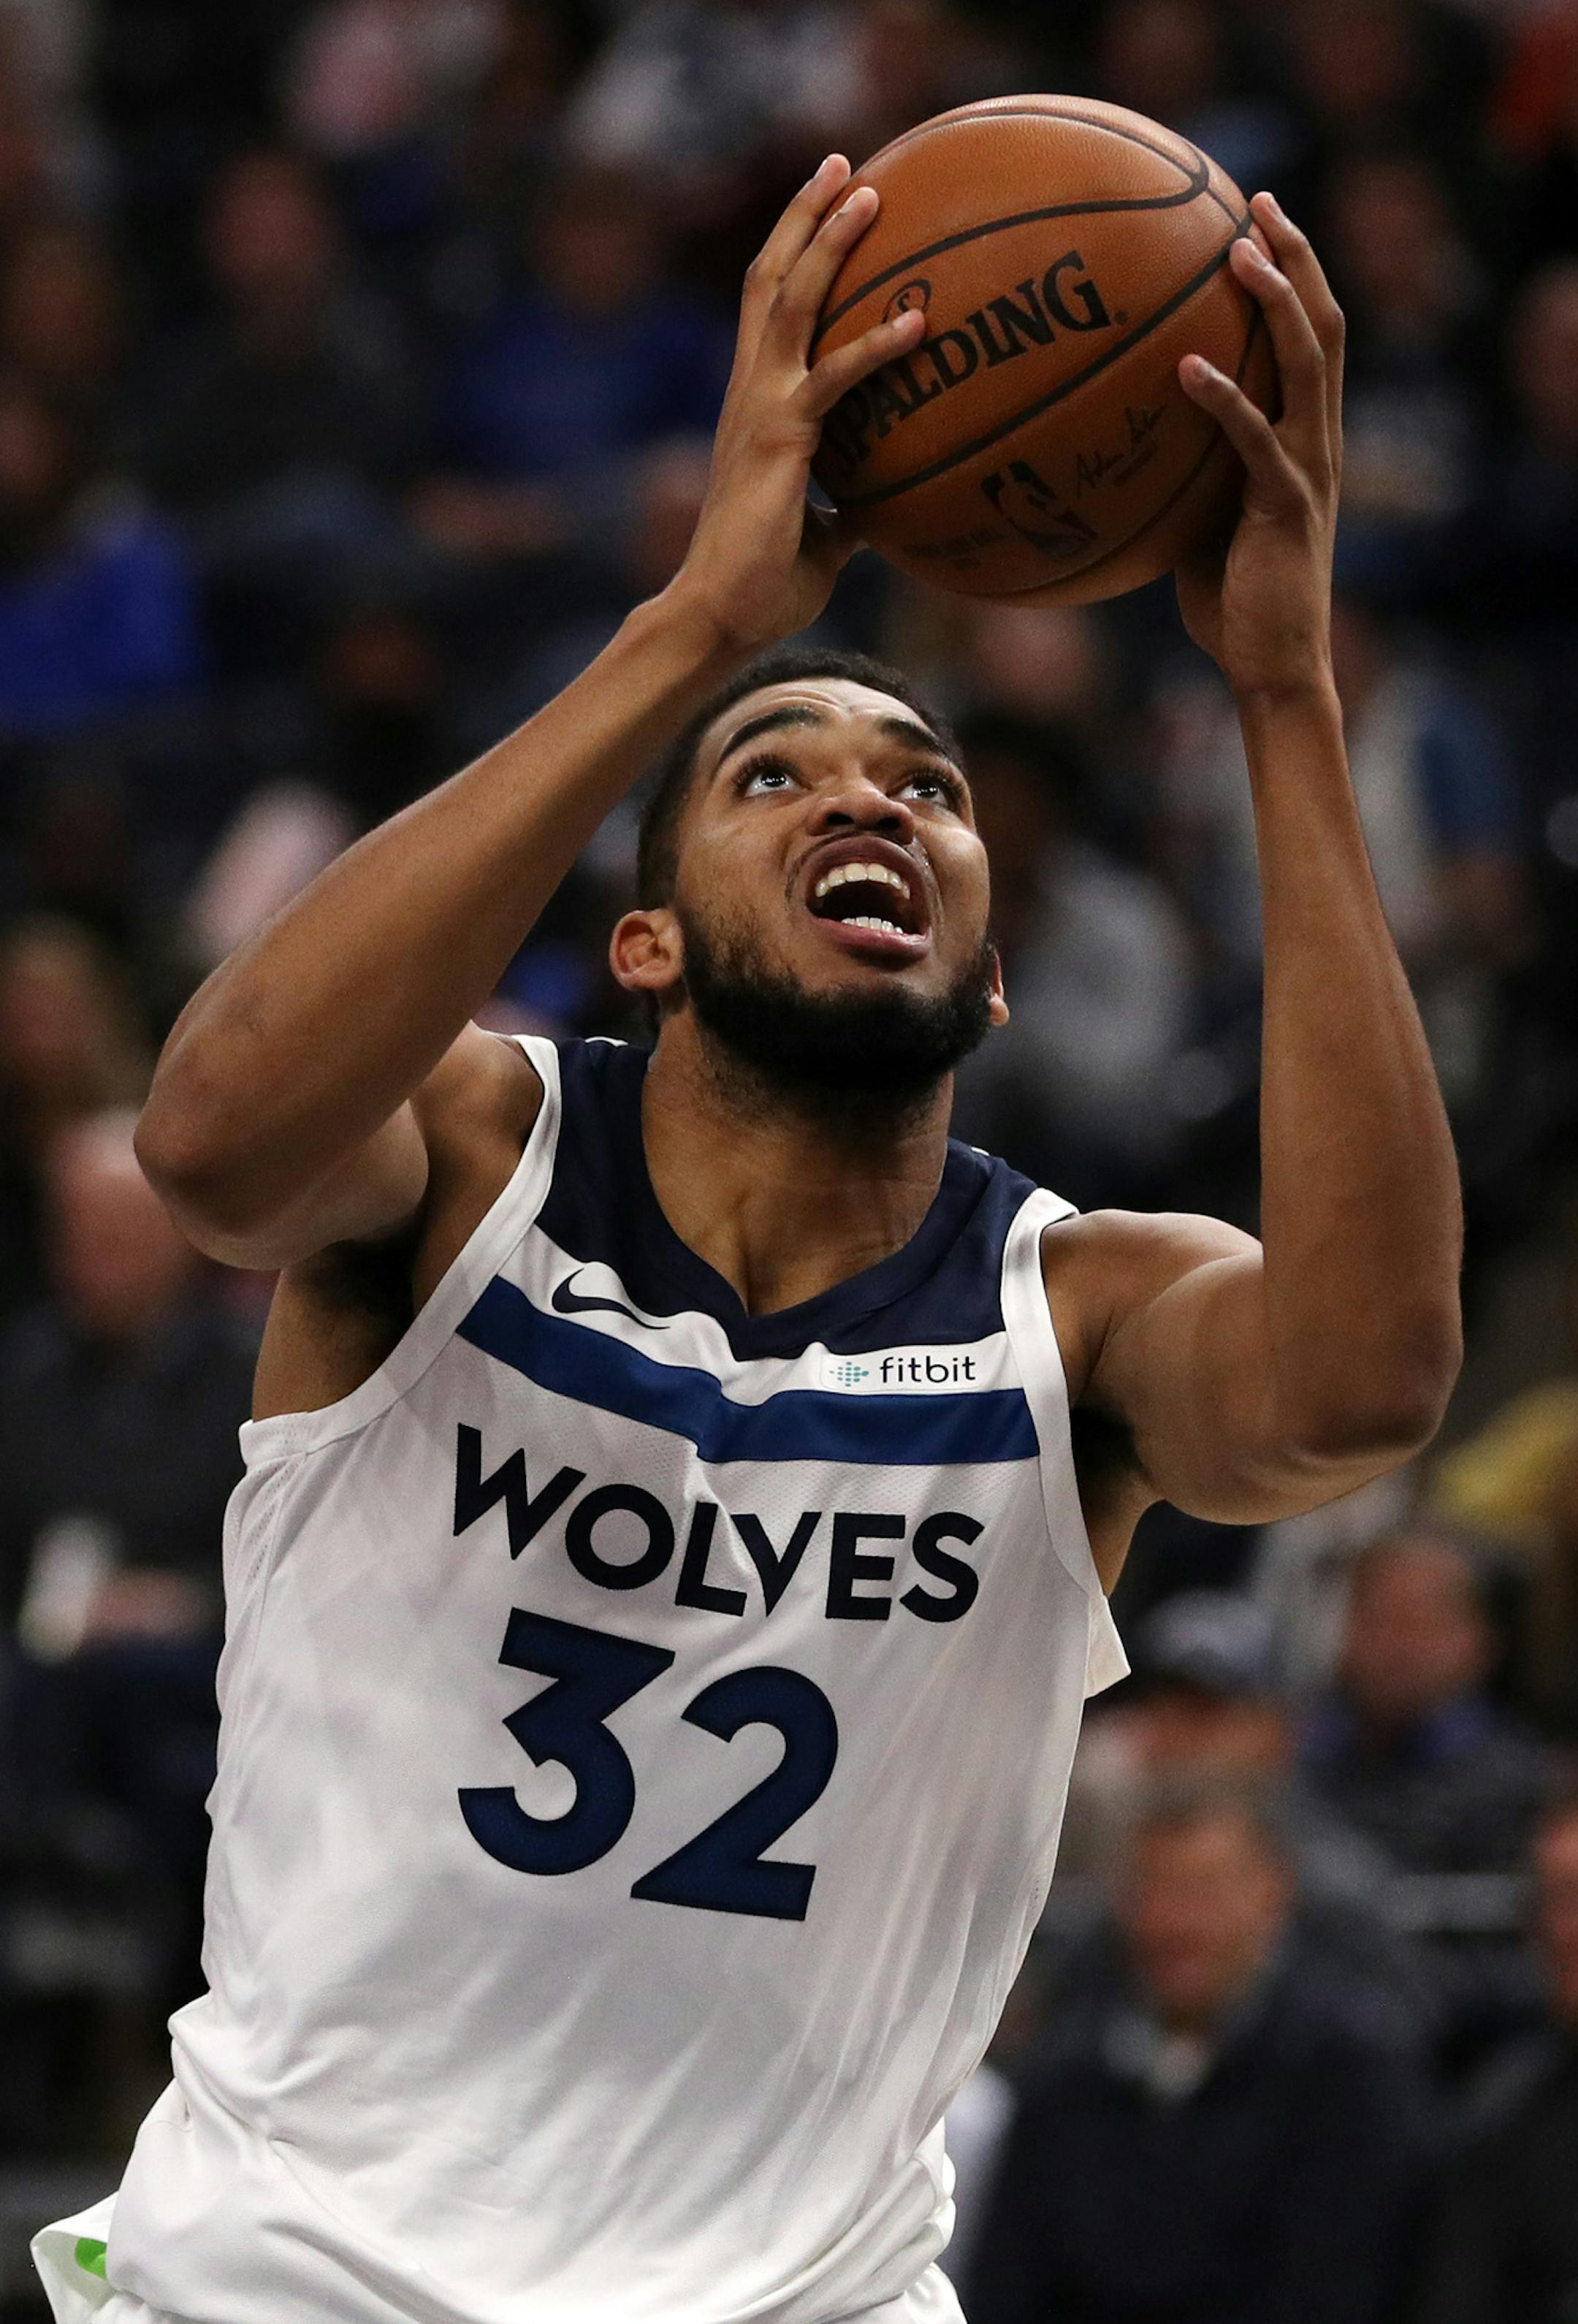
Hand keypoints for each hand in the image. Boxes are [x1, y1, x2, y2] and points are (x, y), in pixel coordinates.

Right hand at [666, 156, 926, 651]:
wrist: (721, 616)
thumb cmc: (765, 586)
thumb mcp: (823, 539)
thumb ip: (849, 508)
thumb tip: (887, 506)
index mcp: (755, 406)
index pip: (770, 311)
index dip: (796, 254)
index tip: (829, 205)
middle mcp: (750, 392)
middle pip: (770, 279)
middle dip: (804, 216)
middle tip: (843, 163)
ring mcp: (759, 409)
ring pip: (789, 302)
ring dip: (827, 241)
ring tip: (868, 190)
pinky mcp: (778, 439)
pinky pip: (832, 379)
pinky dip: (875, 346)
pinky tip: (918, 323)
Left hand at [1175, 194, 1344, 703]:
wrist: (1271, 665)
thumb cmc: (1228, 602)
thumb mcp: (1195, 520)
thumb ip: (1176, 470)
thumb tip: (1109, 438)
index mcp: (1303, 436)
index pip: (1309, 335)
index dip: (1291, 272)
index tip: (1253, 218)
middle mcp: (1317, 439)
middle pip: (1323, 324)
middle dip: (1295, 257)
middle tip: (1257, 202)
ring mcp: (1308, 469)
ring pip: (1308, 362)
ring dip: (1276, 302)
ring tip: (1239, 254)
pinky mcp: (1286, 505)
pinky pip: (1256, 440)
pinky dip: (1225, 400)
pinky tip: (1186, 369)